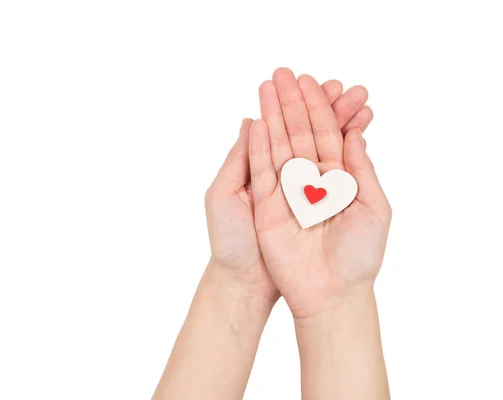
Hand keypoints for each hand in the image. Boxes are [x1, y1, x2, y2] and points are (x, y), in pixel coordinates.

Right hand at [205, 72, 374, 303]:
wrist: (331, 294)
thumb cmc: (359, 256)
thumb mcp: (374, 208)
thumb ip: (361, 170)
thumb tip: (354, 134)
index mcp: (338, 179)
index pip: (327, 135)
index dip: (320, 108)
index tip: (313, 81)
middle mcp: (311, 182)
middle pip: (300, 135)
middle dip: (292, 104)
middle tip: (284, 73)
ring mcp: (287, 193)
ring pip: (279, 147)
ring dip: (273, 117)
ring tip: (266, 87)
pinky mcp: (267, 208)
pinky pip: (262, 173)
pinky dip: (259, 148)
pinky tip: (256, 123)